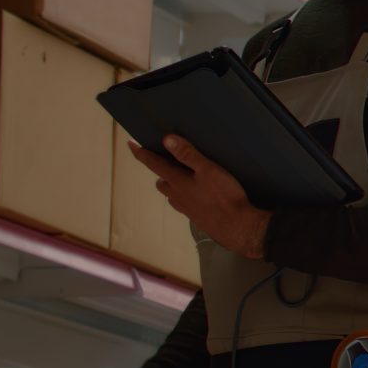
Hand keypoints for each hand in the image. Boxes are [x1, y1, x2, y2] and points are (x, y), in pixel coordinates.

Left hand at [131, 135, 270, 259]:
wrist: (237, 227)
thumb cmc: (224, 196)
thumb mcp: (208, 169)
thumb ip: (188, 155)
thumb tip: (166, 140)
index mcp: (177, 181)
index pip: (153, 163)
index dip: (141, 153)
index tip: (130, 143)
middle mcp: (176, 195)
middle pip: (161, 181)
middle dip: (161, 171)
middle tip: (169, 162)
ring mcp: (185, 208)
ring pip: (171, 195)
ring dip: (173, 185)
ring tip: (186, 179)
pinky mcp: (196, 218)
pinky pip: (184, 205)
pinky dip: (185, 197)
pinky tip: (199, 196)